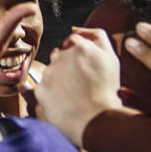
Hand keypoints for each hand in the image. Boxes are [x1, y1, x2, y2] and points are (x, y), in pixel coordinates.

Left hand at [35, 27, 122, 146]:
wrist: (99, 123)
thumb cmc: (107, 91)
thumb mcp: (110, 57)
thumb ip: (95, 36)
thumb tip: (75, 29)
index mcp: (80, 46)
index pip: (73, 43)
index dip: (81, 57)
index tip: (87, 70)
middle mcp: (61, 56)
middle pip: (60, 56)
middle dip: (68, 66)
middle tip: (81, 84)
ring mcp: (49, 74)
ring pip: (50, 72)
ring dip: (59, 80)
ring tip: (74, 95)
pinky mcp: (40, 91)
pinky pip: (41, 89)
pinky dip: (50, 94)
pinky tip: (63, 102)